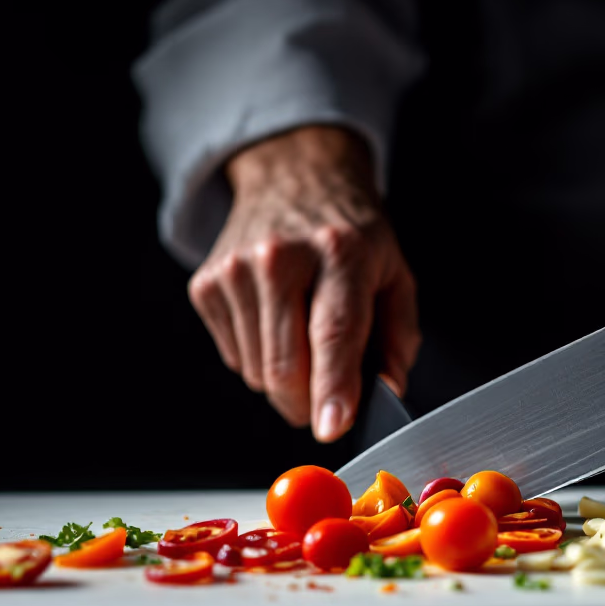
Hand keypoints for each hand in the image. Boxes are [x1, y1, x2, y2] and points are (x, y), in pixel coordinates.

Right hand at [188, 125, 420, 440]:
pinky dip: (259, 359)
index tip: (332, 428)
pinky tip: (276, 322)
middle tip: (327, 403)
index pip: (333, 332)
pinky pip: (235, 358)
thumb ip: (399, 337)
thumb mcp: (394, 273)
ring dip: (285, 381)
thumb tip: (386, 390)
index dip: (333, 388)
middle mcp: (280, 256)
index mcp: (340, 251)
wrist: (293, 177)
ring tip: (304, 338)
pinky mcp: (205, 284)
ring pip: (257, 373)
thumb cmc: (350, 234)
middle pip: (285, 366)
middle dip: (308, 404)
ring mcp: (235, 269)